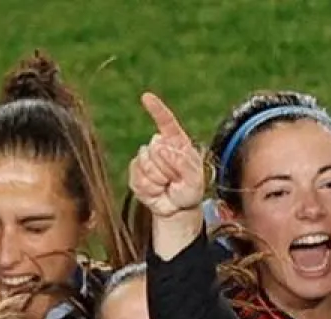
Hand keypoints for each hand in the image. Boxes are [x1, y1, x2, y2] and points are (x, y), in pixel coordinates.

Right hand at [130, 94, 205, 219]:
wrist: (176, 209)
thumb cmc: (189, 191)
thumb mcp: (196, 179)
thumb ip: (183, 162)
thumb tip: (162, 147)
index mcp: (176, 141)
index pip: (166, 122)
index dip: (156, 110)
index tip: (146, 97)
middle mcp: (160, 146)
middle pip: (156, 148)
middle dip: (168, 168)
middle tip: (176, 180)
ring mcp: (145, 159)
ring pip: (146, 164)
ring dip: (159, 179)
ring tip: (167, 185)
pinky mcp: (135, 173)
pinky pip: (139, 178)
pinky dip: (150, 189)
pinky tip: (157, 191)